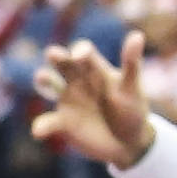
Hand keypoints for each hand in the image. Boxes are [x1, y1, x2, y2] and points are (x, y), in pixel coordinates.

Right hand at [29, 37, 153, 166]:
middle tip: (53, 53)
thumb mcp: (131, 89)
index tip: (80, 55)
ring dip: (43, 79)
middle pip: (63, 62)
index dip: (81, 52)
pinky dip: (42, 125)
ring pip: (49, 84)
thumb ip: (131, 64)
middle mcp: (77, 80)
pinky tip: (38, 131)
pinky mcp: (62, 122)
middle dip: (57, 56)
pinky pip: (48, 121)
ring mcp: (67, 99)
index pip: (84, 53)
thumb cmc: (131, 110)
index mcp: (95, 69)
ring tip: (42, 77)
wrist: (128, 143)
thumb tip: (137, 35)